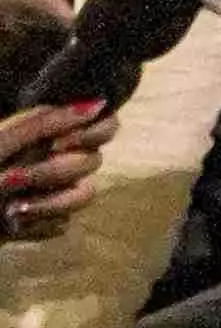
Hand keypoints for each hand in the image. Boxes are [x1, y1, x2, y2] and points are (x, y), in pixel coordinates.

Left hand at [0, 96, 103, 241]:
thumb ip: (42, 122)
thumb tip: (96, 102)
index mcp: (44, 133)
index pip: (102, 125)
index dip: (92, 133)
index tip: (59, 143)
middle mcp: (54, 157)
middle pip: (93, 161)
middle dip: (52, 172)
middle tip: (13, 180)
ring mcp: (51, 191)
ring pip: (85, 194)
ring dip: (49, 204)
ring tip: (12, 211)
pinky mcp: (44, 222)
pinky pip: (65, 223)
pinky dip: (39, 225)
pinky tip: (15, 225)